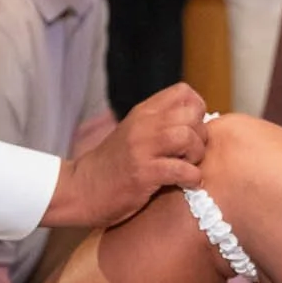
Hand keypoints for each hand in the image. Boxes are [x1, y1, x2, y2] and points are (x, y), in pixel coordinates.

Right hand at [46, 83, 206, 228]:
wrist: (80, 190)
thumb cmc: (113, 166)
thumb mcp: (134, 134)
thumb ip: (159, 125)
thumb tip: (195, 126)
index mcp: (143, 112)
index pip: (183, 92)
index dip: (197, 110)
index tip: (193, 130)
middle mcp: (143, 125)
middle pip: (191, 113)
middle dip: (201, 135)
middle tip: (193, 154)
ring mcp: (141, 148)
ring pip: (187, 137)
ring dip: (196, 155)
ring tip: (189, 167)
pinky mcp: (142, 173)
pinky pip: (181, 169)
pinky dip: (192, 178)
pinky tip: (187, 184)